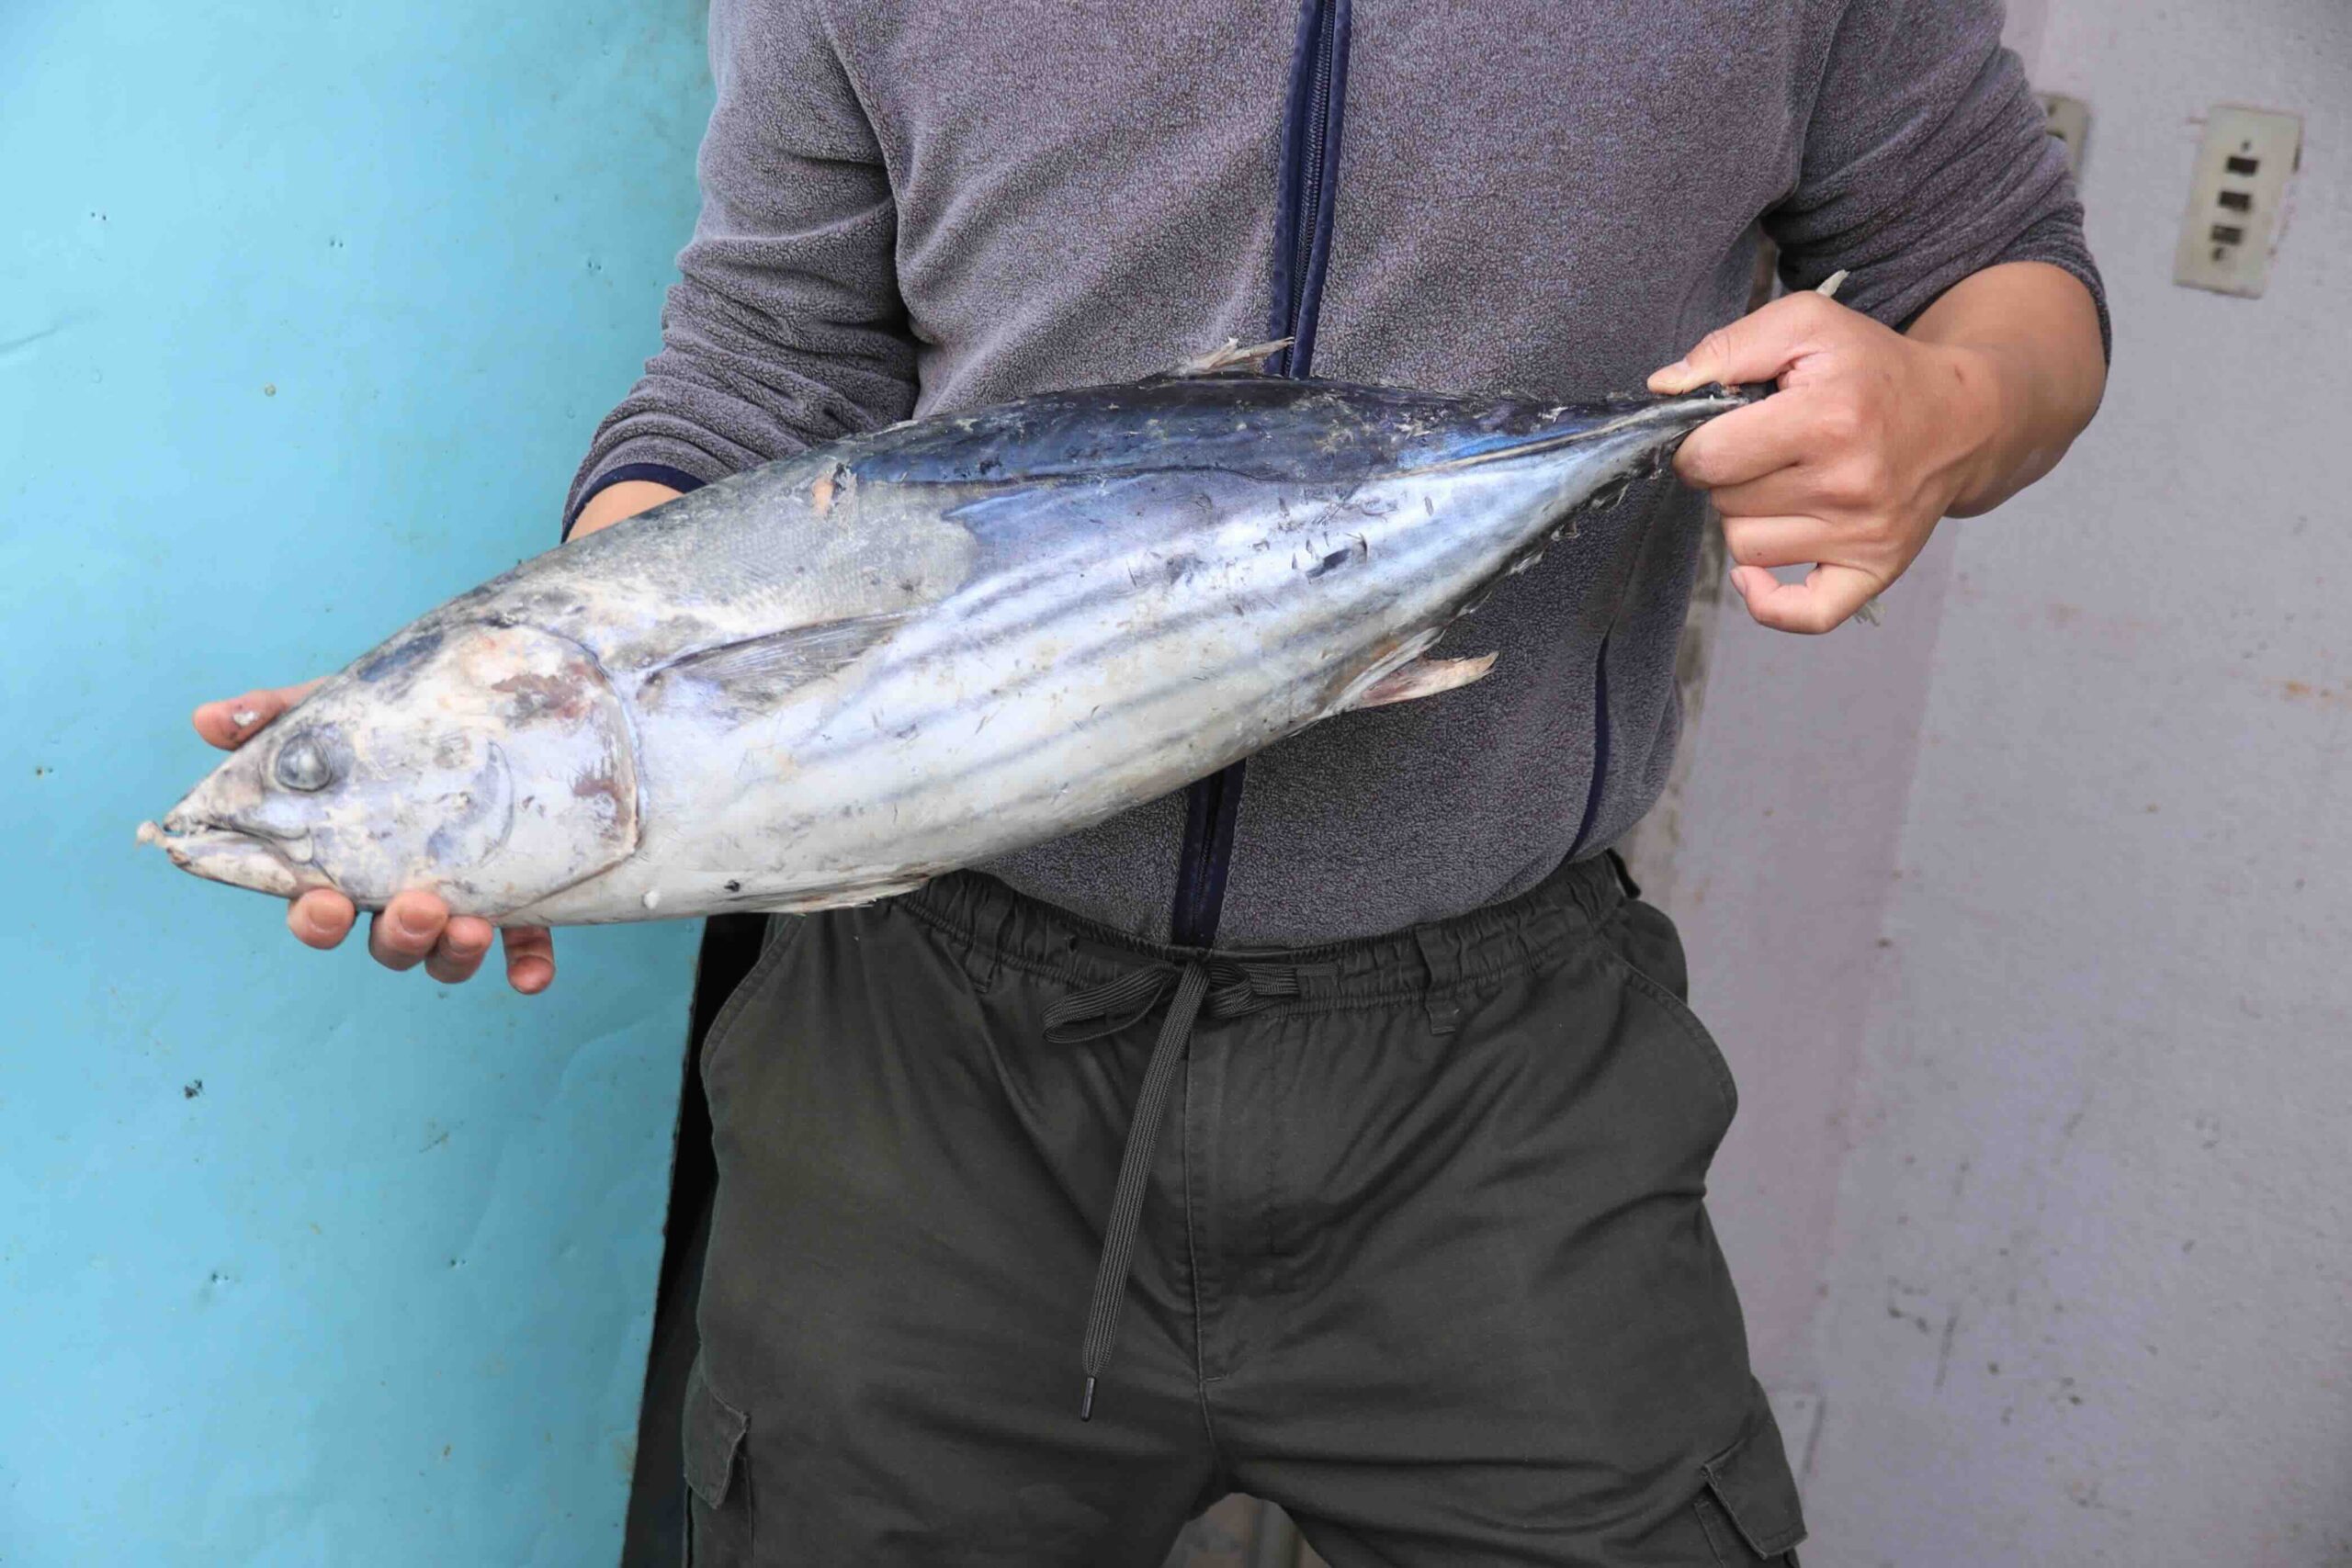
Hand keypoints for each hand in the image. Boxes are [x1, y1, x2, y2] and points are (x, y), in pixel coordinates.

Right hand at [191, 681, 556, 991]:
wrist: (487, 709)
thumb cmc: (392, 725)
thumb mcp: (336, 713)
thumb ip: (275, 716)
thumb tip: (208, 720)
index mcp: (346, 864)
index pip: (315, 908)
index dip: (315, 919)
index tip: (325, 903)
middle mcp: (400, 897)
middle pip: (386, 944)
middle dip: (398, 937)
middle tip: (419, 908)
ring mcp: (461, 904)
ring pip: (445, 954)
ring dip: (453, 953)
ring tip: (472, 926)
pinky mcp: (523, 901)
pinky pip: (526, 946)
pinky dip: (527, 965)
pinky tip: (533, 975)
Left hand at [1648, 290, 2001, 633]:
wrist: (1960, 417)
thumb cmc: (1874, 371)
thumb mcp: (1807, 327)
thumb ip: (1729, 347)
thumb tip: (1664, 389)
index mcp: (1827, 418)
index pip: (1709, 456)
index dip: (1698, 442)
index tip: (1723, 428)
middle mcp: (1847, 483)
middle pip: (1723, 502)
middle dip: (1728, 474)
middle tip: (1766, 449)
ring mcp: (1863, 534)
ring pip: (1745, 548)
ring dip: (1748, 518)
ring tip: (1785, 483)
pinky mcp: (1874, 570)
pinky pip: (1801, 614)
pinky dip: (1767, 601)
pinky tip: (1757, 573)